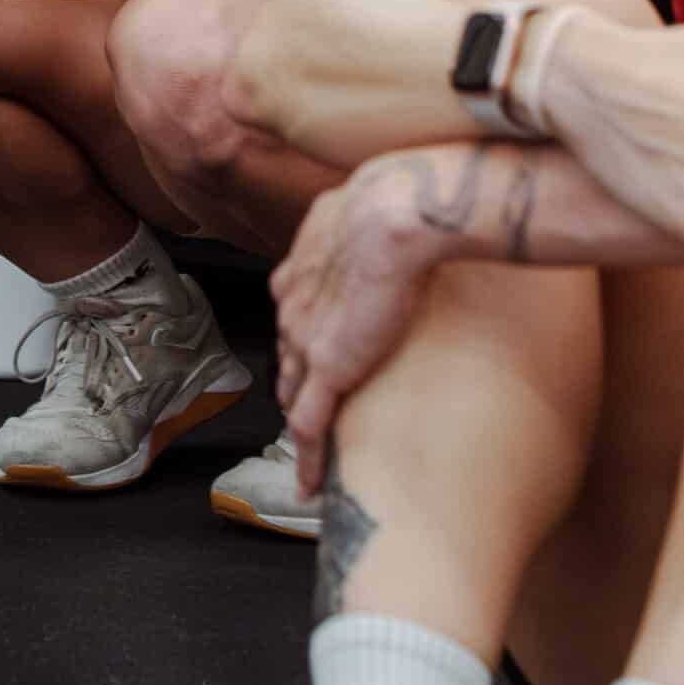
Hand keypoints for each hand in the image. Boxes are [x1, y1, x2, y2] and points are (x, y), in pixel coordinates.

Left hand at [271, 166, 438, 497]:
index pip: (296, 315)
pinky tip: (309, 486)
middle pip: (288, 357)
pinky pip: (310, 427)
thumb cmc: (393, 198)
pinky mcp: (327, 371)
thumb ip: (360, 221)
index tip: (313, 356)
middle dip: (296, 383)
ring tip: (310, 453)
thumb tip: (382, 218)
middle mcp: (293, 306)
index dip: (303, 339)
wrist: (395, 212)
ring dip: (300, 423)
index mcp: (301, 267)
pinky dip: (307, 459)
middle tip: (310, 410)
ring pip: (294, 396)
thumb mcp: (364, 203)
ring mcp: (305, 341)